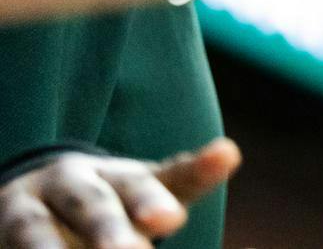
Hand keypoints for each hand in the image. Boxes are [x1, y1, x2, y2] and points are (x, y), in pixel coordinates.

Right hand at [0, 139, 238, 248]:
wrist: (30, 203)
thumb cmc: (106, 199)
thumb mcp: (144, 189)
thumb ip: (186, 177)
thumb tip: (230, 152)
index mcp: (111, 175)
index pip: (137, 184)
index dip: (151, 201)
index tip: (172, 219)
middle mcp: (65, 188)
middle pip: (89, 208)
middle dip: (109, 231)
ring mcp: (23, 216)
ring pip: (33, 232)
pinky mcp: (1, 236)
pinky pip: (12, 245)